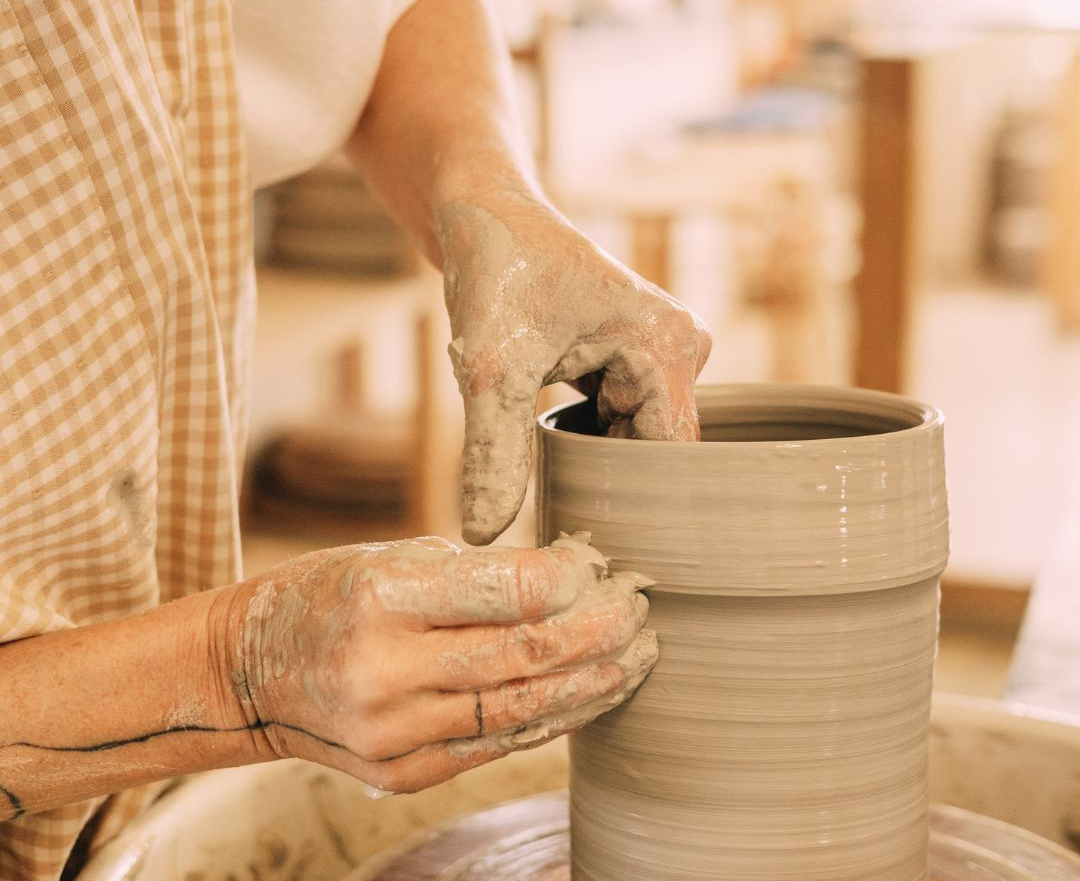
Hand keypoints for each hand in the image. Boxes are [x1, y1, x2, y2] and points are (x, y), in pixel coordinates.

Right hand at [227, 534, 655, 794]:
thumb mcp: (392, 556)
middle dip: (598, 631)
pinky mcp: (402, 773)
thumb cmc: (329, 594)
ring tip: (637, 658)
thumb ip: (476, 572)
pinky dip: (549, 718)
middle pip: (524, 655)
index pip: (505, 590)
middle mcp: (387, 671)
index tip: (600, 565)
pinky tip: (588, 695)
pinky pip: (495, 745)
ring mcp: (394, 733)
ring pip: (521, 709)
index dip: (569, 579)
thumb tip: (568, 579)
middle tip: (638, 610)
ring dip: (590, 682)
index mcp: (382, 597)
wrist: (251, 674)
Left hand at [440, 188, 711, 543]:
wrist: (484, 212)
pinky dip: (585, 440)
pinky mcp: (634, 356)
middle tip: (558, 523)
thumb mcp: (489, 366)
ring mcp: (658, 352)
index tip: (590, 548)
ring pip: (634, 439)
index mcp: (667, 346)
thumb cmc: (495, 270)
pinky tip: (549, 444)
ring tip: (548, 477)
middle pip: (654, 451)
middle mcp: (679, 348)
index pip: (671, 456)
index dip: (635, 504)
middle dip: (608, 484)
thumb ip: (493, 451)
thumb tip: (484, 533)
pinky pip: (620, 420)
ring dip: (592, 461)